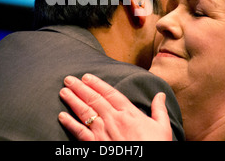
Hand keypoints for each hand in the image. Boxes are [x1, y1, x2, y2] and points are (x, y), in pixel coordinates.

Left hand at [58, 73, 172, 140]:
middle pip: (94, 99)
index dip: (97, 84)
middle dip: (80, 88)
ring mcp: (104, 133)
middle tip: (69, 79)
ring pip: (85, 112)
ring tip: (63, 91)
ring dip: (73, 100)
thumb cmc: (155, 147)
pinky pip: (80, 133)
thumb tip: (160, 94)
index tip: (87, 76)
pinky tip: (61, 116)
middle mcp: (114, 120)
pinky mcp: (96, 146)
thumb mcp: (162, 128)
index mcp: (129, 113)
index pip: (110, 93)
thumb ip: (159, 110)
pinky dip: (70, 124)